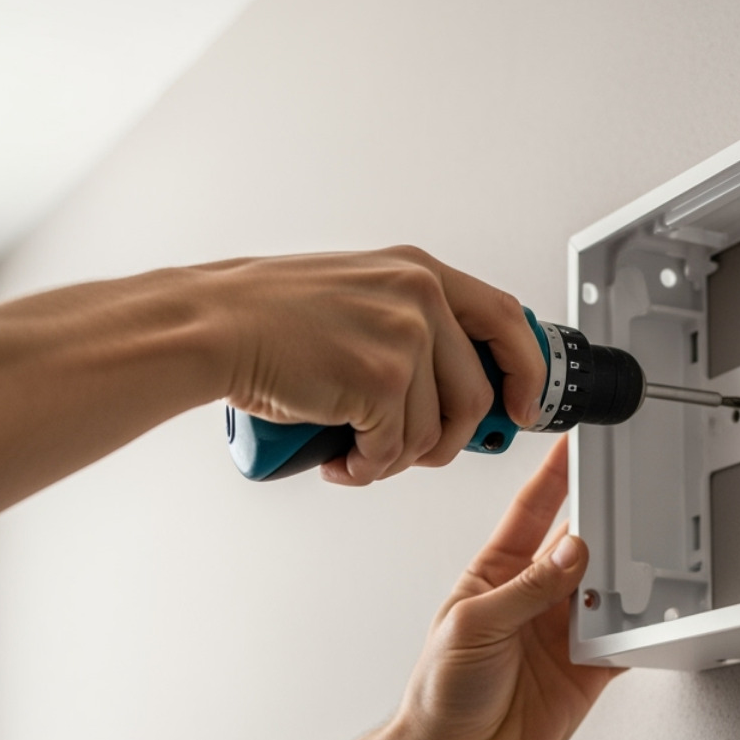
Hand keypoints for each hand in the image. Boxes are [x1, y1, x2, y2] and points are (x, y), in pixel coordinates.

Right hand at [207, 245, 545, 484]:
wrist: (213, 326)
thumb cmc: (270, 316)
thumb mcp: (360, 292)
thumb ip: (412, 322)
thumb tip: (452, 382)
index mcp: (419, 272)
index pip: (505, 319)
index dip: (525, 370)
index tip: (523, 407)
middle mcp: (420, 297)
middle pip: (474, 396)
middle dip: (448, 442)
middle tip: (412, 453)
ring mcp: (402, 338)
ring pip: (432, 433)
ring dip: (394, 460)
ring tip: (357, 452)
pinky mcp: (378, 380)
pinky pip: (394, 450)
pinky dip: (367, 468)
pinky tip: (339, 458)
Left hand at [393, 439, 624, 739]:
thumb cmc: (440, 693)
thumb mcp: (474, 626)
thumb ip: (527, 590)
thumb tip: (570, 554)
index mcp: (496, 574)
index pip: (533, 510)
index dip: (556, 475)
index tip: (578, 444)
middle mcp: (533, 597)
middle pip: (580, 545)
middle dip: (604, 521)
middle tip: (626, 503)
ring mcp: (562, 632)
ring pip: (608, 588)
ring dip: (624, 577)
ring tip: (635, 567)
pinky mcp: (587, 669)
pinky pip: (624, 639)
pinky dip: (640, 629)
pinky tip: (646, 617)